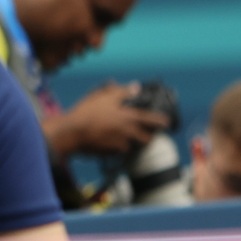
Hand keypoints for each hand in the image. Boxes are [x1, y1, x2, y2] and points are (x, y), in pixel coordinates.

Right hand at [44, 82, 170, 158]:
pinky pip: (119, 152)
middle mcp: (128, 131)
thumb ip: (121, 91)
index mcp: (129, 116)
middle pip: (147, 138)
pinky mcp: (111, 153)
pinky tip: (109, 143)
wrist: (72, 132)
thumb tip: (135, 87)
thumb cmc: (87, 112)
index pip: (152, 120)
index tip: (168, 123)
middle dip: (148, 137)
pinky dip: (117, 148)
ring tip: (125, 139)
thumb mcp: (103, 96)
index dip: (162, 122)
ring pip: (133, 146)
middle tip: (145, 135)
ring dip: (133, 144)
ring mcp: (120, 144)